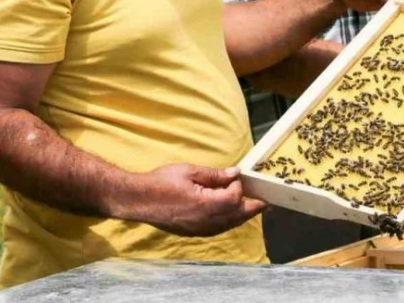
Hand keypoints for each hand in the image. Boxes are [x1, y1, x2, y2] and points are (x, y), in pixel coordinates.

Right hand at [117, 164, 265, 236]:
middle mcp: (205, 221)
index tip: (234, 176)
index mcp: (206, 204)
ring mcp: (198, 229)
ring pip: (228, 226)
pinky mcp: (192, 232)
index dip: (238, 186)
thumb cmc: (161, 183)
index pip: (234, 197)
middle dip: (251, 208)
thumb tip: (234, 173)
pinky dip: (227, 223)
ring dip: (240, 217)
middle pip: (236, 216)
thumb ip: (214, 175)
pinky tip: (229, 217)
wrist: (138, 200)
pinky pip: (216, 230)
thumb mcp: (190, 171)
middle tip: (264, 202)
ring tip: (251, 209)